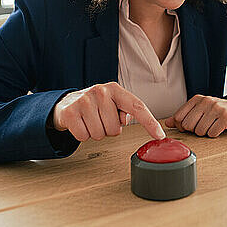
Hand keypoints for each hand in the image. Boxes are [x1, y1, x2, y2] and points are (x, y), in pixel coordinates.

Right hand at [51, 82, 165, 141]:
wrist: (67, 103)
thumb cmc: (95, 105)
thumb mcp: (112, 103)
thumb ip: (125, 110)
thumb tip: (125, 120)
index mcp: (115, 90)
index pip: (137, 107)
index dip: (150, 122)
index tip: (160, 135)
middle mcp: (100, 92)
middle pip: (114, 129)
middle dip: (108, 129)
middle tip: (100, 119)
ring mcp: (84, 101)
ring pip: (99, 134)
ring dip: (95, 132)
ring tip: (90, 120)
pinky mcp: (70, 112)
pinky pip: (83, 137)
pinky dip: (83, 135)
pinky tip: (80, 124)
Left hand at [164, 95, 226, 136]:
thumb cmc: (218, 111)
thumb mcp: (200, 110)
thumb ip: (183, 116)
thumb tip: (167, 123)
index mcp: (196, 99)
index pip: (179, 118)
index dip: (183, 127)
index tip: (191, 126)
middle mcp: (205, 101)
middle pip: (188, 126)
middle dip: (195, 131)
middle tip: (204, 126)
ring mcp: (216, 108)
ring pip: (200, 131)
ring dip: (206, 133)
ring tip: (212, 126)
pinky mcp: (225, 117)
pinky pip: (212, 133)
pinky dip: (215, 134)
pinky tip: (219, 128)